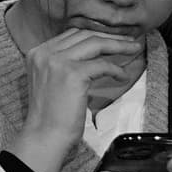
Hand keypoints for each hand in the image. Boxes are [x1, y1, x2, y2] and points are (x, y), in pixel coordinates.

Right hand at [8, 23, 146, 171]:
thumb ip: (63, 63)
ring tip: (133, 49)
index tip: (112, 38)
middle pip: (84, 34)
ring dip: (118, 45)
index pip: (71, 34)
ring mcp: (58, 61)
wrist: (44, 137)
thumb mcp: (50, 80)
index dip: (95, 33)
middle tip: (128, 40)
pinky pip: (102, 65)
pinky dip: (116, 69)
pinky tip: (123, 76)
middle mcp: (45, 52)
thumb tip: (91, 53)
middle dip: (109, 36)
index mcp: (37, 52)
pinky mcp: (73, 74)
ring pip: (95, 43)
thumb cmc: (51, 115)